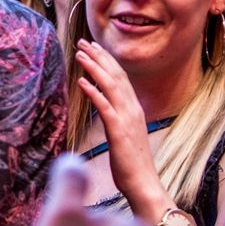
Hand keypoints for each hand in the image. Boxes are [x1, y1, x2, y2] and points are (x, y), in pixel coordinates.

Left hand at [73, 39, 154, 199]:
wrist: (144, 184)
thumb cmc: (132, 164)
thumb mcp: (124, 136)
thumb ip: (117, 120)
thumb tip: (106, 110)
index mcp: (134, 109)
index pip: (121, 77)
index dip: (107, 60)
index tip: (94, 47)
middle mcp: (132, 109)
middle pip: (116, 75)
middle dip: (99, 56)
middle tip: (84, 41)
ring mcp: (127, 119)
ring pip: (111, 85)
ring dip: (94, 67)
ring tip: (80, 54)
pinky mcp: (119, 131)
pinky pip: (105, 107)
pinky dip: (94, 91)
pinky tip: (82, 81)